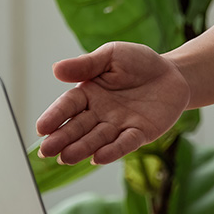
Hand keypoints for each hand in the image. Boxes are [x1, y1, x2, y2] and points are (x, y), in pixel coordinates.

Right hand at [36, 42, 189, 164]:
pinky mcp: (140, 134)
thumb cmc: (138, 63)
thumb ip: (86, 64)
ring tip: (66, 158)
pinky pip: (125, 143)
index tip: (41, 129)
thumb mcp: (111, 55)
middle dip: (63, 139)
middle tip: (46, 152)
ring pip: (98, 139)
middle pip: (78, 127)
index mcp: (89, 94)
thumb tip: (55, 69)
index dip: (55, 117)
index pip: (68, 106)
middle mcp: (100, 113)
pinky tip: (98, 158)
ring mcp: (119, 126)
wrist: (172, 74)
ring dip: (82, 149)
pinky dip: (113, 151)